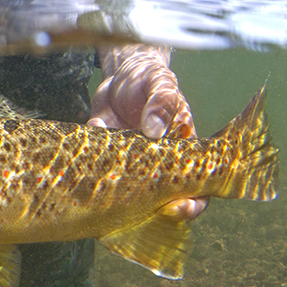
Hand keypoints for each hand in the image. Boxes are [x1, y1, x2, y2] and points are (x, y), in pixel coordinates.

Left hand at [90, 44, 205, 220]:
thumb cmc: (151, 80)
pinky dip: (91, 168)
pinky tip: (89, 152)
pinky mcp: (106, 157)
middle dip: (155, 213)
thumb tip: (154, 130)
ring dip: (120, 198)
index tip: (180, 207)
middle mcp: (157, 165)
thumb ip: (162, 103)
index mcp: (181, 152)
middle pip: (162, 201)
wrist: (122, 73)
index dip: (193, 204)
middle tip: (144, 210)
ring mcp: (131, 165)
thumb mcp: (161, 84)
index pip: (196, 189)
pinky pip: (98, 173)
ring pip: (128, 195)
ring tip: (111, 192)